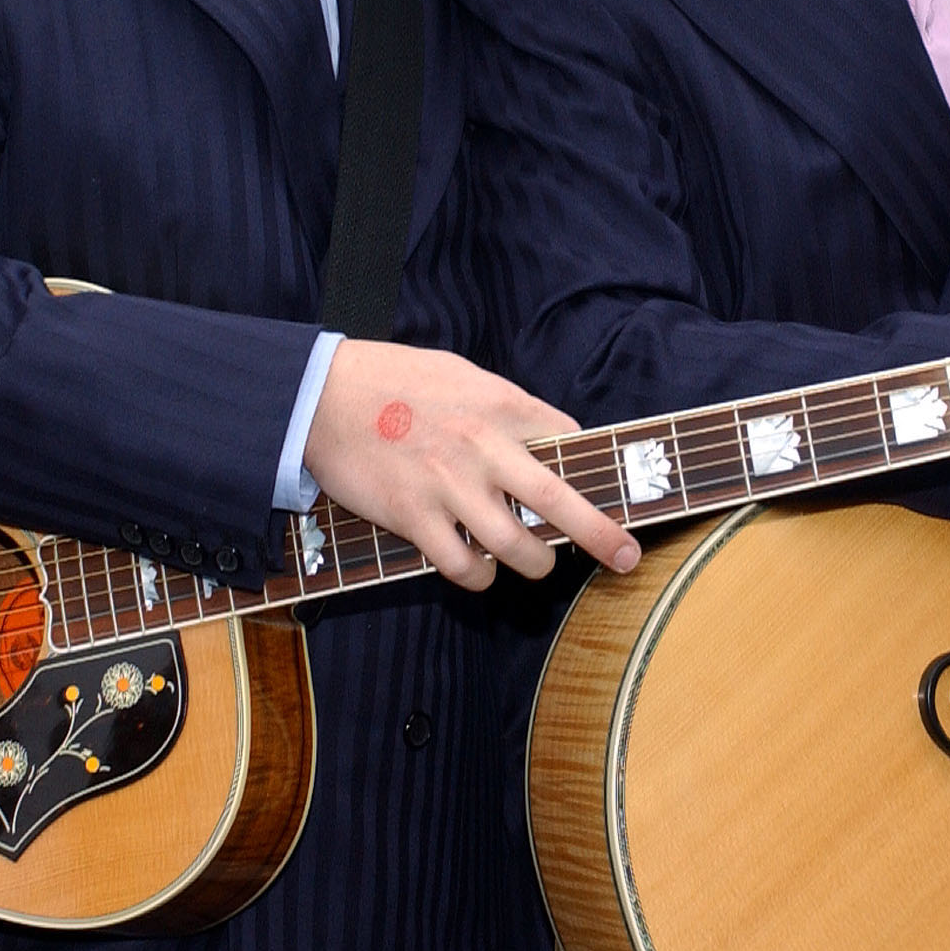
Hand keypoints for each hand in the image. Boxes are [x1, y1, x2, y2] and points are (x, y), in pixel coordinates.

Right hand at [303, 340, 638, 590]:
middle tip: (628, 556)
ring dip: (536, 563)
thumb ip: (502, 405)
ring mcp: (449, 486)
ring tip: (536, 561)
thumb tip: (541, 433)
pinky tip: (479, 570)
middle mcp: (483, 447)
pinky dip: (479, 576)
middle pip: (560, 501)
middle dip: (603, 534)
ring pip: (517, 546)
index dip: (589, 469)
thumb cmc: (393, 379)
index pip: (568, 441)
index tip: (602, 488)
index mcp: (500, 404)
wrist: (321, 394)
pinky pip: (463, 566)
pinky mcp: (413, 517)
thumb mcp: (460, 373)